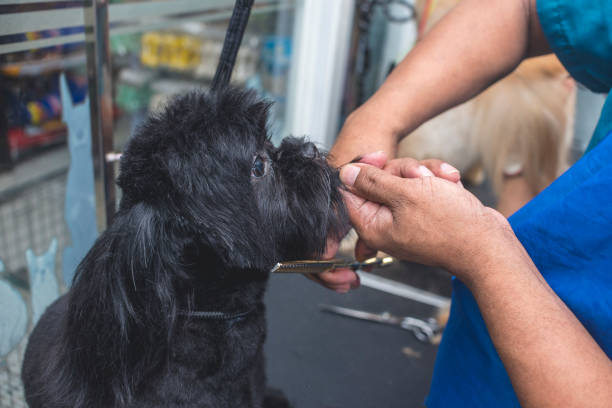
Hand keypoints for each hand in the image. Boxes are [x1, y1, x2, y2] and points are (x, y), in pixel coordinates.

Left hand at [310, 152, 462, 292]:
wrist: (489, 243)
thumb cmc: (451, 224)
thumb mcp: (405, 194)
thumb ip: (372, 182)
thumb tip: (345, 174)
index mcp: (372, 225)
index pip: (350, 190)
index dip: (363, 168)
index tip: (380, 157)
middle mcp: (386, 223)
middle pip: (378, 180)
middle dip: (403, 171)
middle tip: (419, 178)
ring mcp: (407, 217)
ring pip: (404, 179)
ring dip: (424, 174)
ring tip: (442, 183)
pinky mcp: (425, 212)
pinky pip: (422, 186)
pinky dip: (437, 182)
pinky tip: (451, 185)